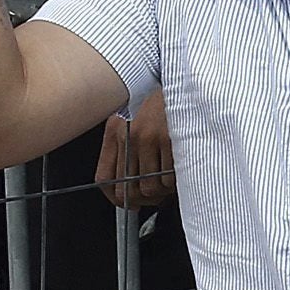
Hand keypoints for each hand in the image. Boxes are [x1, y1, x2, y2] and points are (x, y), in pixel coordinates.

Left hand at [93, 91, 174, 207]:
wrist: (185, 86)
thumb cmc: (162, 106)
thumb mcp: (136, 124)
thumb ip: (127, 152)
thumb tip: (127, 189)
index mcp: (116, 132)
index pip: (105, 177)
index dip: (115, 197)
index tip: (125, 202)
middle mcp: (129, 136)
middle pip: (128, 188)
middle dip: (142, 199)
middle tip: (153, 197)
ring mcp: (149, 138)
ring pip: (150, 187)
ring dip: (161, 190)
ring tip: (168, 178)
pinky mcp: (169, 140)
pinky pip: (169, 178)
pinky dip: (174, 180)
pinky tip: (177, 169)